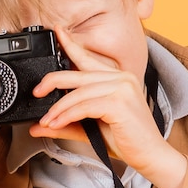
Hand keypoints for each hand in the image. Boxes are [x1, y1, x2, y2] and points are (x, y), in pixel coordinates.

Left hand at [29, 27, 186, 187]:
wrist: (151, 156)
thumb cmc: (127, 141)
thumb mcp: (91, 129)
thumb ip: (66, 124)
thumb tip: (38, 127)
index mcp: (118, 78)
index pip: (89, 58)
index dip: (70, 44)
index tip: (57, 31)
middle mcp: (122, 78)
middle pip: (78, 74)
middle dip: (52, 82)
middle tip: (37, 92)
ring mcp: (122, 88)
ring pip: (78, 92)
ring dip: (58, 108)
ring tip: (46, 121)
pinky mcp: (119, 103)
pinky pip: (84, 106)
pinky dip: (67, 115)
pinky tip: (57, 124)